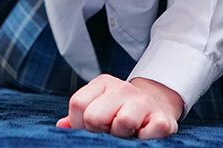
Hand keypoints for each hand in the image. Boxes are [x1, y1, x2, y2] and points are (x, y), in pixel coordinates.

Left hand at [56, 74, 182, 138]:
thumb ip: (79, 115)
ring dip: (122, 134)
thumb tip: (61, 125)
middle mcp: (123, 88)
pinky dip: (143, 139)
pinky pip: (148, 133)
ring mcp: (144, 102)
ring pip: (122, 123)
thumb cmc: (121, 109)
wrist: (157, 105)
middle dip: (100, 129)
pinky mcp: (162, 118)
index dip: (80, 123)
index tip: (92, 126)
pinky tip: (143, 133)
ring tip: (127, 131)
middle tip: (110, 129)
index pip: (78, 105)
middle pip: (94, 117)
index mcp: (103, 83)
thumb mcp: (99, 105)